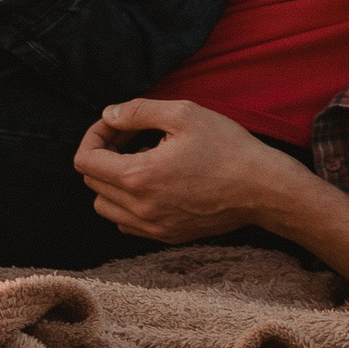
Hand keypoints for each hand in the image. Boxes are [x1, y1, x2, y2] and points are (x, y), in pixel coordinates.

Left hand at [73, 98, 308, 242]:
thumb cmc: (227, 147)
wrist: (263, 189)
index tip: (117, 125)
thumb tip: (108, 115)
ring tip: (143, 160)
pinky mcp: (167, 236)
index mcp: (138, 177)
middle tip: (132, 136)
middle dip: (103, 154)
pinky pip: (126, 223)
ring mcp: (153, 227)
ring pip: (105, 207)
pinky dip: (128, 203)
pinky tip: (154, 182)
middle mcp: (139, 208)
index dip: (95, 135)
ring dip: (112, 181)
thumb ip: (137, 111)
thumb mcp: (184, 114)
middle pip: (92, 183)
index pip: (85, 160)